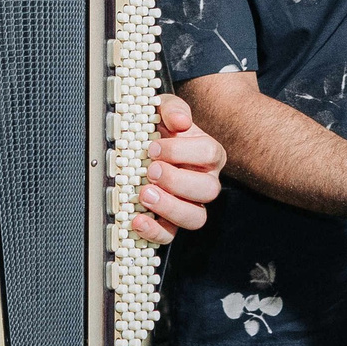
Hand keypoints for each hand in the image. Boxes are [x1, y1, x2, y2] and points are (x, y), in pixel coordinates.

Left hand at [132, 93, 223, 245]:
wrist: (153, 148)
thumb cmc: (164, 131)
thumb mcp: (167, 112)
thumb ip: (174, 110)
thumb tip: (180, 121)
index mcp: (209, 154)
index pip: (208, 153)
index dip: (181, 151)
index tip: (154, 147)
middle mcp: (206, 182)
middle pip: (208, 189)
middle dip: (177, 181)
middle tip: (150, 171)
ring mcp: (191, 205)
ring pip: (196, 217)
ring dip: (170, 208)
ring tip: (145, 194)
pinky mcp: (172, 222)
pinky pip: (171, 235)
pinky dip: (154, 231)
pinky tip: (137, 220)